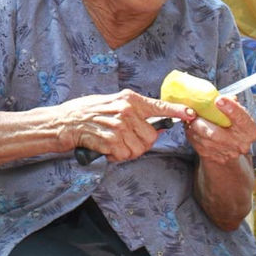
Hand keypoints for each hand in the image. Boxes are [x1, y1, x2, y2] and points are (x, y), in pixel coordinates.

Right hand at [58, 90, 194, 162]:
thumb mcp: (113, 104)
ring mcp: (119, 124)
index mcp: (129, 99)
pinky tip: (105, 148)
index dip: (177, 111)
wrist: (63, 122)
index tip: (191, 114)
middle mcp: (127, 110)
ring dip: (127, 152)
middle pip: (151, 136)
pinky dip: (115, 157)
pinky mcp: (111, 139)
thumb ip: (134, 112)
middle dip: (140, 145)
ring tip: (112, 144)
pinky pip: (124, 155)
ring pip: (139, 149)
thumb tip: (155, 126)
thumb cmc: (87, 113)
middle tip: (124, 142)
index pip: (159, 106)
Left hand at [186, 95, 255, 165]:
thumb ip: (232, 104)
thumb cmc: (234, 127)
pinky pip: (197, 144)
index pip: (242, 119)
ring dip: (193, 127)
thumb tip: (222, 96)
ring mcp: (226, 153)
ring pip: (203, 140)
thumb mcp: (239, 115)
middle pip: (215, 134)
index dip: (231, 109)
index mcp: (249, 130)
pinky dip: (191, 134)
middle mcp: (240, 144)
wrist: (230, 150)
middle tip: (193, 113)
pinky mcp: (213, 158)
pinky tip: (192, 127)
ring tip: (191, 118)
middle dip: (200, 123)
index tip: (219, 100)